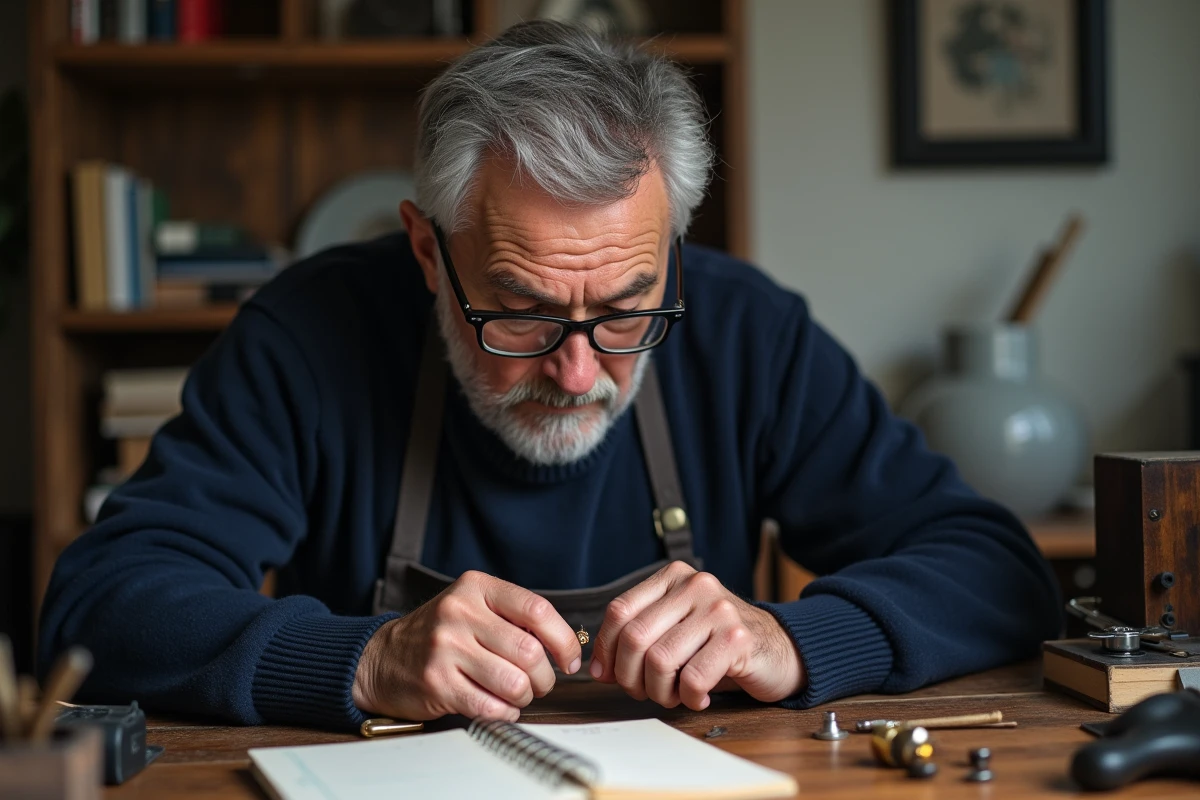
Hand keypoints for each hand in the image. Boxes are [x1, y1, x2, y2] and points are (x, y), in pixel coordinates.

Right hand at [353, 571, 581, 720]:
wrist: (381, 658)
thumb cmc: (439, 634)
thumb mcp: (473, 606)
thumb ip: (513, 617)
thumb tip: (565, 645)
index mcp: (476, 588)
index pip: (537, 610)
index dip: (563, 639)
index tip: (568, 659)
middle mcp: (459, 613)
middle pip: (529, 651)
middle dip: (544, 677)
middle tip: (538, 683)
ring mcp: (445, 649)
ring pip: (513, 682)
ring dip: (524, 697)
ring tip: (516, 694)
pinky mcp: (436, 684)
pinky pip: (490, 707)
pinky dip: (504, 713)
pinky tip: (497, 706)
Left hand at [589, 561, 804, 709]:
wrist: (779, 648)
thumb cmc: (719, 644)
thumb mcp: (675, 630)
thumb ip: (638, 639)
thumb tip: (600, 668)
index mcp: (673, 577)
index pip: (619, 611)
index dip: (606, 648)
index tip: (609, 674)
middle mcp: (695, 585)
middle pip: (635, 637)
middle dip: (631, 676)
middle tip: (645, 691)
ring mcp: (718, 609)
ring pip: (660, 659)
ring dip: (660, 691)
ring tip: (674, 696)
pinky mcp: (738, 637)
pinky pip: (693, 677)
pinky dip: (689, 697)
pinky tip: (699, 697)